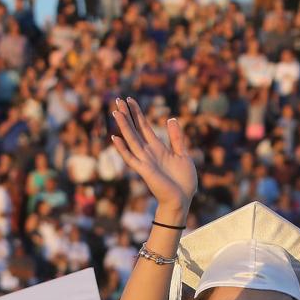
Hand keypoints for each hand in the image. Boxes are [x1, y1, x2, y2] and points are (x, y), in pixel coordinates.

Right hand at [110, 97, 196, 213]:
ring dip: (124, 126)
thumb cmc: (183, 181)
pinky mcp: (145, 171)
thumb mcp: (183, 155)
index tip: (130, 99)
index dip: (137, 113)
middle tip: (118, 99)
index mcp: (158, 148)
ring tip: (116, 112)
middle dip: (127, 115)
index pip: (144, 126)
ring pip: (131, 140)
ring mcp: (145, 161)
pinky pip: (131, 158)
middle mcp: (148, 152)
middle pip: (135, 130)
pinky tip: (115, 138)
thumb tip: (171, 119)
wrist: (182, 200)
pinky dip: (123, 149)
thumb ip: (176, 138)